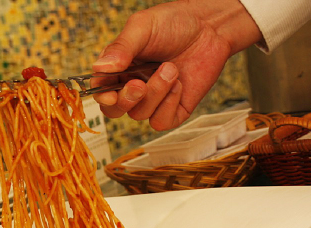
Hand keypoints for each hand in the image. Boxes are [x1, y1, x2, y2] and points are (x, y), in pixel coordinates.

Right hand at [92, 0, 261, 130]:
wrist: (210, 28)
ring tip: (171, 69)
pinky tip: (179, 84)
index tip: (110, 96)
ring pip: (139, 114)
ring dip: (156, 93)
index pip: (100, 89)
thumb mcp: (143, 28)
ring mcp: (153, 100)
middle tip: (139, 85)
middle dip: (126, 100)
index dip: (102, 96)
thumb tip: (100, 67)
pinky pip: (161, 122)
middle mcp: (132, 86)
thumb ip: (121, 48)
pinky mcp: (173, 110)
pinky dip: (169, 105)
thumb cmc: (174, 23)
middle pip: (115, 110)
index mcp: (118, 68)